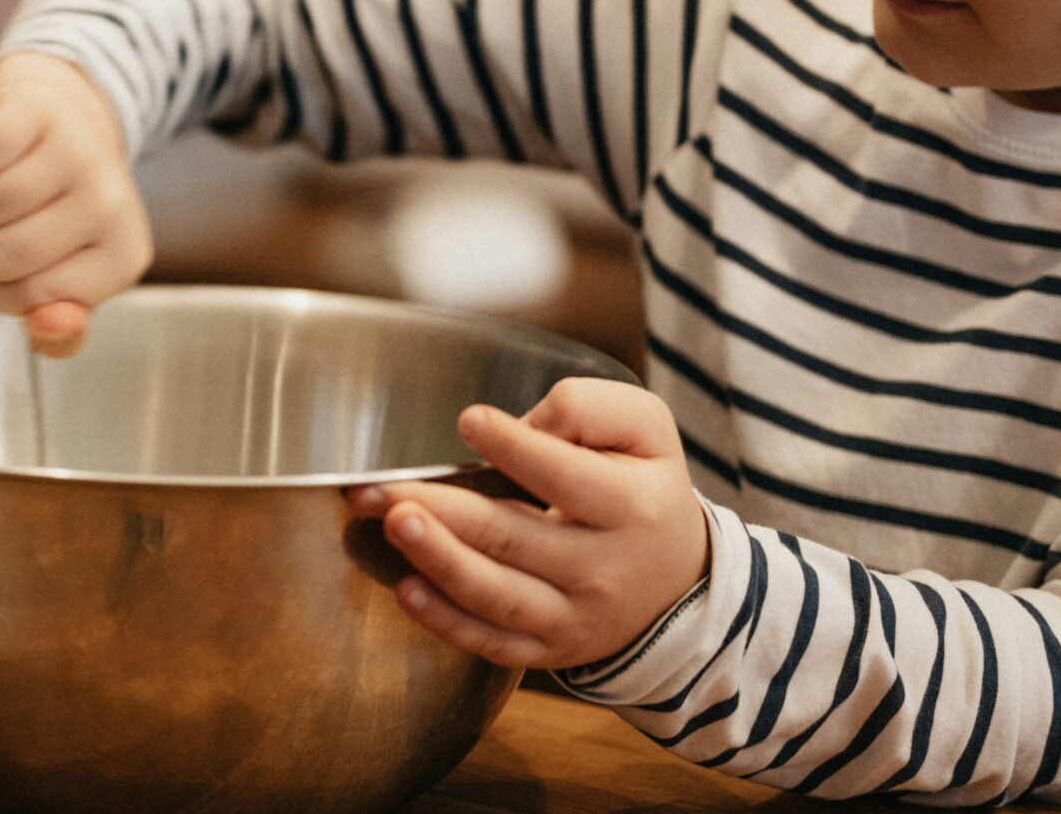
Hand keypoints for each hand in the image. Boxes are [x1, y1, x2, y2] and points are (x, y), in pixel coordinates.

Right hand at [0, 51, 149, 356]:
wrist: (61, 120)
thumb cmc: (59, 210)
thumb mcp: (70, 279)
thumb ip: (60, 329)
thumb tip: (46, 327)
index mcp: (123, 256)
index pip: (29, 300)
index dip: (5, 288)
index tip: (26, 262)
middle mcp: (109, 203)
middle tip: (6, 223)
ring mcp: (77, 152)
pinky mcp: (38, 111)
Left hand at [346, 378, 708, 671]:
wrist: (677, 582)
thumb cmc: (645, 489)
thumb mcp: (646, 431)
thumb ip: (590, 409)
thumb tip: (526, 424)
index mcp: (631, 507)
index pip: (566, 476)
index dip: (516, 447)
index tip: (469, 420)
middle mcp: (602, 569)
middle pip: (513, 537)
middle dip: (443, 510)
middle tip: (383, 487)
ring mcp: (573, 617)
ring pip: (497, 595)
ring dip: (438, 560)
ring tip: (394, 524)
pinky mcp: (547, 649)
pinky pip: (492, 643)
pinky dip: (447, 622)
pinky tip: (407, 591)